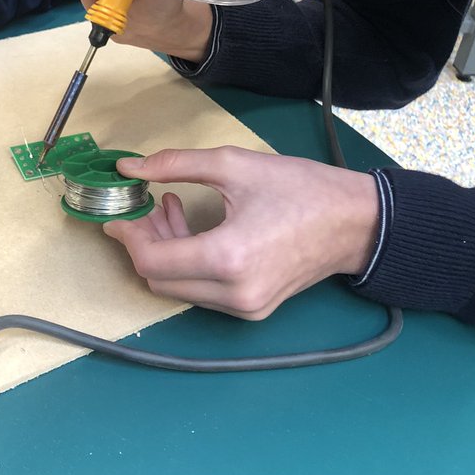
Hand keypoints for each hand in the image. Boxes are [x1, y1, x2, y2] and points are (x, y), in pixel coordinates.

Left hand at [104, 148, 378, 318]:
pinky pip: (203, 292)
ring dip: (166, 252)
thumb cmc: (299, 188)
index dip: (128, 237)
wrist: (354, 222)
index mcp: (227, 258)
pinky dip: (189, 264)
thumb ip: (175, 164)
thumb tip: (128, 168)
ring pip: (180, 289)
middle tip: (147, 204)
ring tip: (172, 207)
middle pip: (160, 281)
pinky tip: (195, 229)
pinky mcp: (254, 310)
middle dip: (144, 242)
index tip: (119, 212)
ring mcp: (245, 308)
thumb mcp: (234, 165)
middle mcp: (233, 293)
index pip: (153, 261)